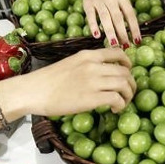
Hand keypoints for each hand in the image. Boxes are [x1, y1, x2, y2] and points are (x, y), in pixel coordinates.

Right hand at [17, 48, 134, 115]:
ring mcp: (93, 81)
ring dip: (128, 95)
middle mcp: (93, 66)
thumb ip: (88, 65)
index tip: (128, 72)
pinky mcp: (91, 98)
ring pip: (124, 84)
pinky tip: (114, 110)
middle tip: (127, 93)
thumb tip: (103, 74)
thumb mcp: (70, 63)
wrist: (33, 91)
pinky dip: (121, 105)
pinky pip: (117, 99)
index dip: (128, 64)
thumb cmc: (48, 80)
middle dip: (131, 84)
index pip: (117, 53)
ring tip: (122, 103)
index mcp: (88, 55)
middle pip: (125, 72)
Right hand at [82, 0, 140, 47]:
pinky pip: (91, 15)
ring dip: (110, 32)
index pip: (130, 14)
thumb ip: (125, 13)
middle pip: (117, 17)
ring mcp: (99, 0)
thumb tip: (132, 35)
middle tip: (126, 46)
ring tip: (114, 44)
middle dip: (122, 32)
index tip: (137, 41)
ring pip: (105, 17)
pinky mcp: (88, 3)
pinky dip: (94, 25)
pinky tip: (97, 36)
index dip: (134, 28)